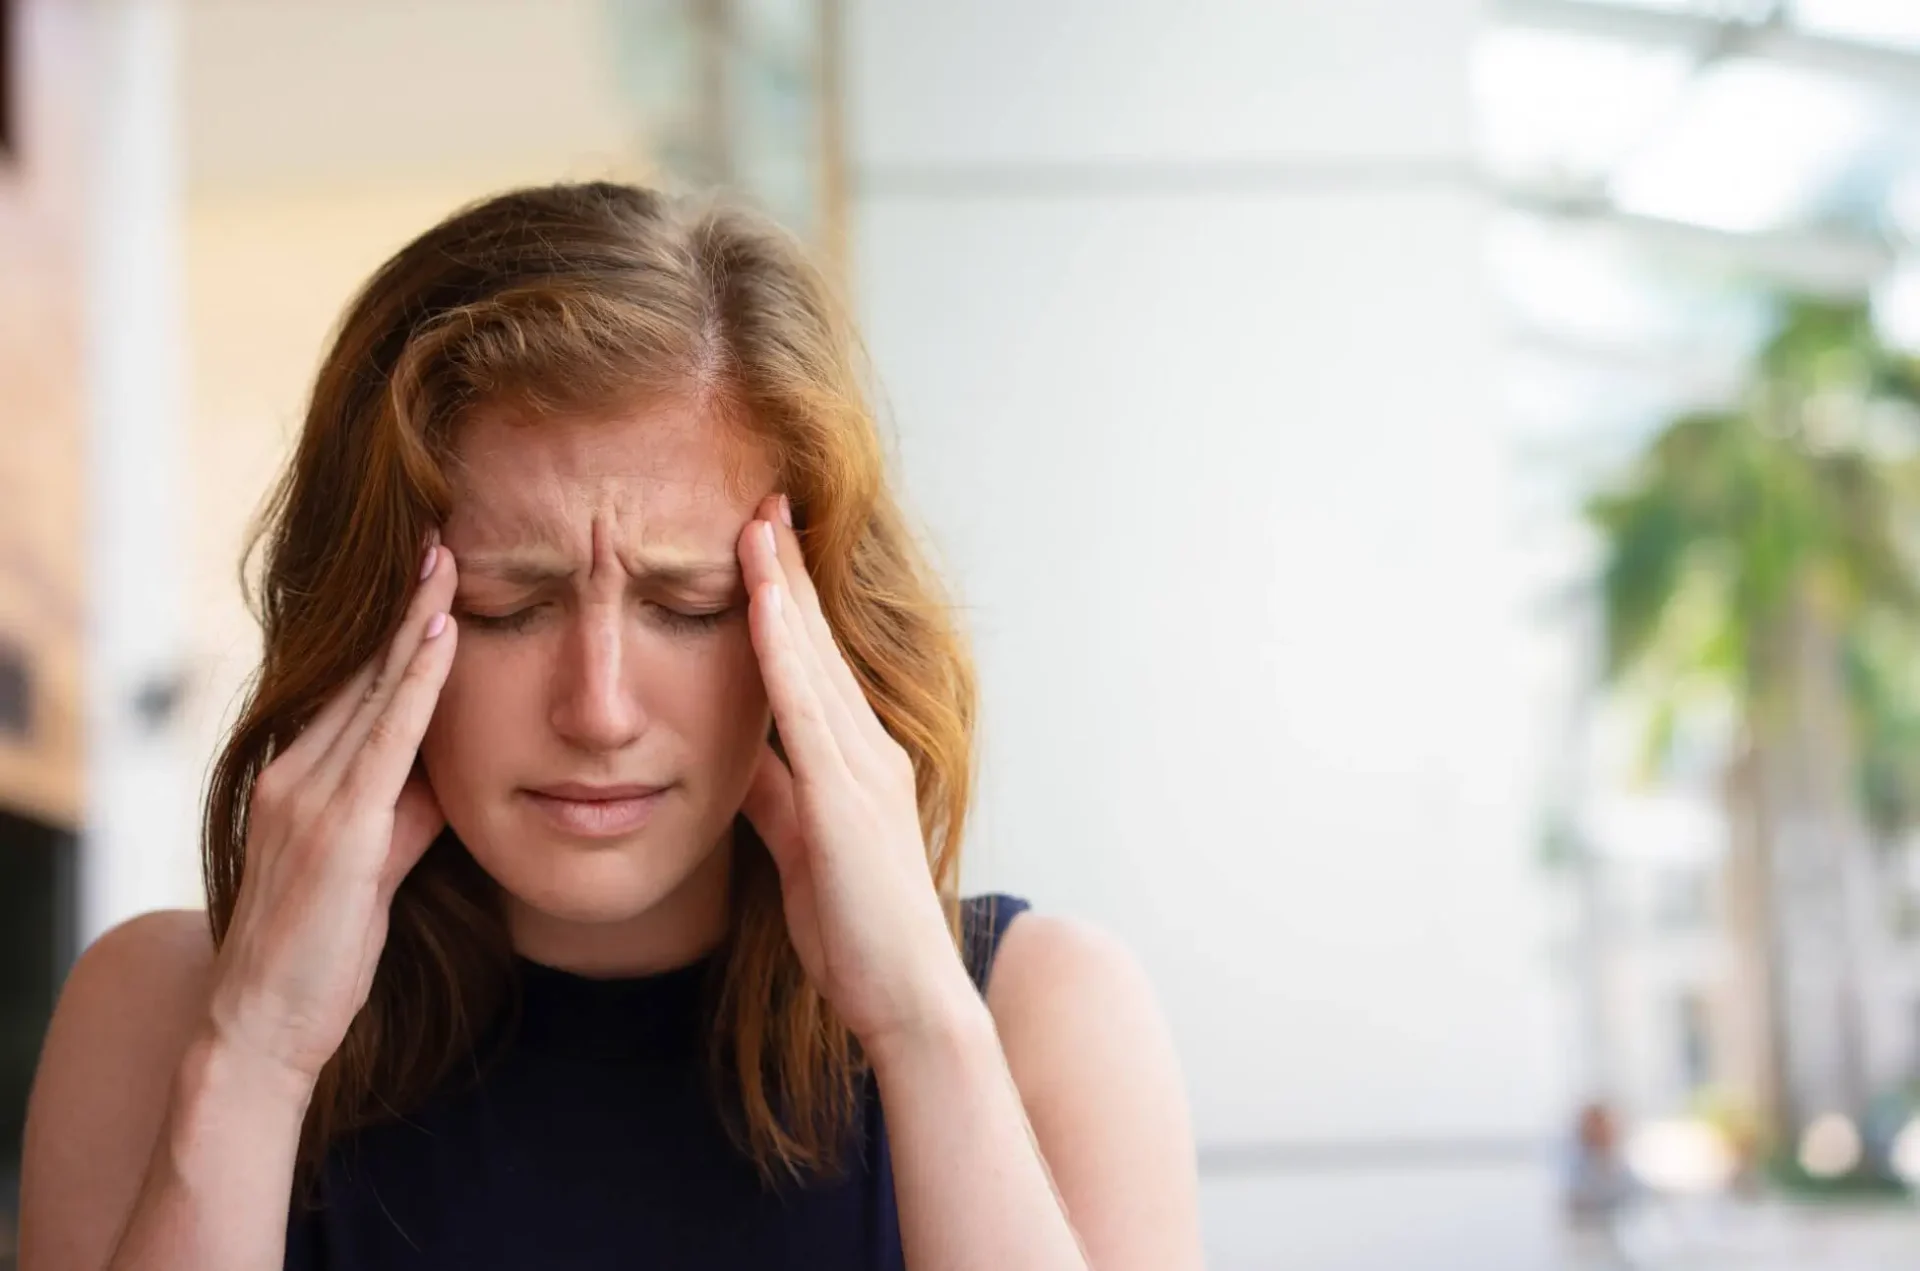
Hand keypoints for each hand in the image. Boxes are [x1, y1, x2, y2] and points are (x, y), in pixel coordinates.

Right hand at [202, 539, 459, 1090]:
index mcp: (297, 779)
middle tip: (439, 538)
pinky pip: (387, 738)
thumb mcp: (373, 867)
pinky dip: (417, 684)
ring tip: (446, 562)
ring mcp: (310, 797)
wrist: (263, 1027)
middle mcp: (293, 774)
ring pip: (373, 691)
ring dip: (415, 624)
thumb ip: (405, 814)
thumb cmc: (321, 953)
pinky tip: (441, 639)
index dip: (393, 632)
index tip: (427, 576)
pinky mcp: (337, 829)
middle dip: (404, 606)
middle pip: (360, 673)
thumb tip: (445, 776)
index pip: (354, 689)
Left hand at [736, 497, 977, 1055]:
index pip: (814, 664)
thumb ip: (775, 794)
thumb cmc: (856, 931)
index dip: (788, 601)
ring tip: (755, 524)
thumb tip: (741, 752)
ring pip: (812, 659)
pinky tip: (760, 602)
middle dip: (787, 570)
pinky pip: (805, 708)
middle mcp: (869, 749)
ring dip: (782, 587)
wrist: (904, 994)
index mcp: (858, 761)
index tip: (761, 544)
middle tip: (762, 501)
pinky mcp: (846, 797)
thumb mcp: (801, 848)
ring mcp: (862, 768)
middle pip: (818, 642)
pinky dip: (781, 649)